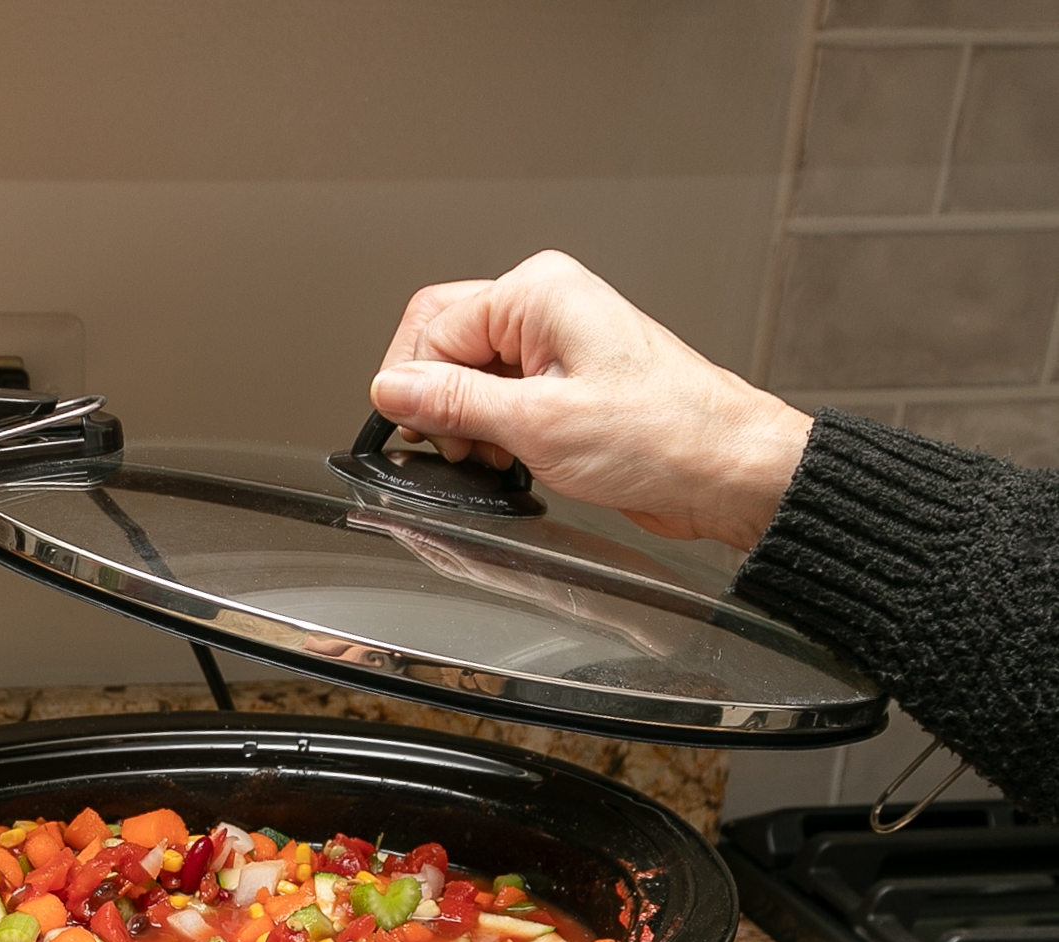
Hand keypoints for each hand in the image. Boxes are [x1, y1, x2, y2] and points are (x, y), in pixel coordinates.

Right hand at [369, 249, 811, 548]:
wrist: (727, 470)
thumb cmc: (667, 436)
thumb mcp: (538, 424)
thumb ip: (453, 404)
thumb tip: (390, 390)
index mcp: (539, 294)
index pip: (433, 328)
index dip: (418, 388)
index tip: (425, 435)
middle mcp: (545, 309)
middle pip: (443, 343)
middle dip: (437, 403)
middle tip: (457, 446)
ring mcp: (553, 346)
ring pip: (466, 377)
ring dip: (466, 424)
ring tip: (498, 457)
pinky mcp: (561, 384)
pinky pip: (496, 400)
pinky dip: (491, 434)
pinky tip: (514, 458)